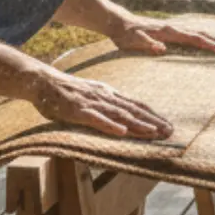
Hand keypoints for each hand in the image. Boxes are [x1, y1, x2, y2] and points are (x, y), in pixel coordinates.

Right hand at [29, 65, 175, 139]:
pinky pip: (95, 119)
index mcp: (109, 93)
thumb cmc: (68, 91)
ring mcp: (92, 103)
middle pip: (133, 110)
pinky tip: (121, 131)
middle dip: (152, 121)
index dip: (153, 115)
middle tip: (170, 132)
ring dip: (137, 124)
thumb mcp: (92, 94)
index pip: (136, 104)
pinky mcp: (77, 111)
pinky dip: (109, 125)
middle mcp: (104, 97)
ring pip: (119, 114)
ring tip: (153, 132)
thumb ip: (107, 104)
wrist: (44, 81)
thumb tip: (124, 116)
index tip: (168, 125)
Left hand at [110, 14, 214, 57]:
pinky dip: (200, 37)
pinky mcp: (167, 31)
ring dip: (211, 38)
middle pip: (200, 34)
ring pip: (196, 32)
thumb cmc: (124, 35)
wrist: (117, 22)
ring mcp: (171, 28)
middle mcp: (173, 28)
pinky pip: (189, 33)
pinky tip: (204, 40)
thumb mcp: (133, 41)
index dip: (211, 45)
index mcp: (168, 31)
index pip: (195, 39)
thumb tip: (162, 49)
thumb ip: (146, 44)